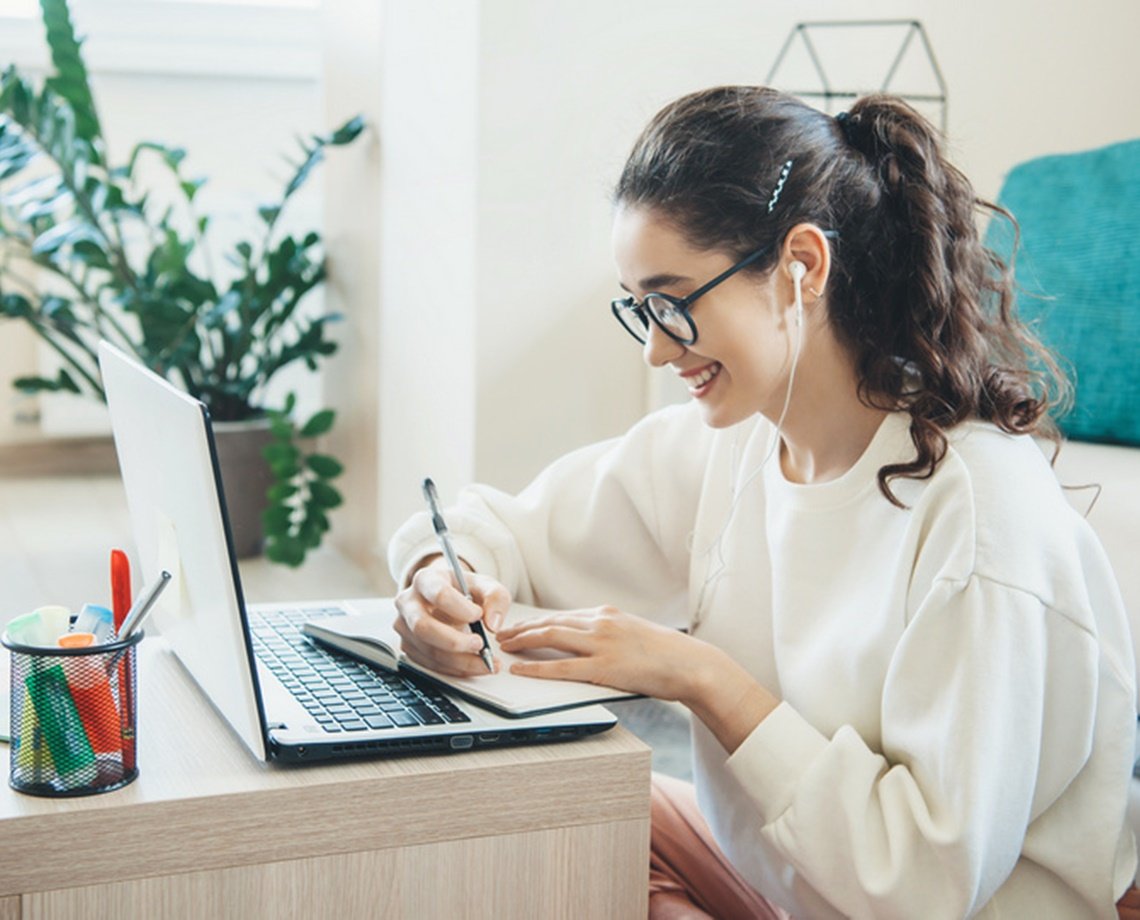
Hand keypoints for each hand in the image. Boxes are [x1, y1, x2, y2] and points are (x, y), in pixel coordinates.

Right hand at [393, 556, 510, 676]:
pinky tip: (472, 665)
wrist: (448, 597)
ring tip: (485, 661)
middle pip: (424, 627)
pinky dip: (454, 669)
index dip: (461, 609)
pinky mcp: (409, 646)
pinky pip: (429, 664)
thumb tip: (493, 624)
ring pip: (428, 650)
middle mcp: (408, 603)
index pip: (439, 595)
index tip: (478, 615)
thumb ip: (495, 598)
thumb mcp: (485, 585)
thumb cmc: (464, 589)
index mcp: (425, 580)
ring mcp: (405, 627)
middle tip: (480, 644)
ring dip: (459, 661)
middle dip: (455, 642)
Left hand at [496, 605, 704, 701]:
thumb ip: (608, 634)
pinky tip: (520, 669)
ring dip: (523, 641)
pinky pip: (561, 667)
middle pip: (550, 622)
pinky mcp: (604, 667)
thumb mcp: (634, 633)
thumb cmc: (665, 654)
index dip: (537, 622)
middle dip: (522, 628)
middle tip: (502, 634)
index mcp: (607, 614)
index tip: (520, 626)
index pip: (562, 616)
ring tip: (504, 647)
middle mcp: (601, 623)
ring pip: (551, 637)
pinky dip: (536, 667)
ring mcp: (601, 644)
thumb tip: (587, 642)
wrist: (689, 664)